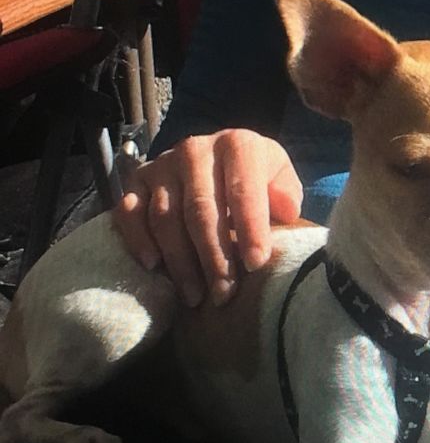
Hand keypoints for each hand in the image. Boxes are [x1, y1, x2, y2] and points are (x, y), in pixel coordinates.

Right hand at [113, 129, 302, 306]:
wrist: (218, 163)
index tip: (256, 265)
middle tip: (223, 294)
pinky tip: (153, 268)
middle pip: (201, 209)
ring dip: (180, 262)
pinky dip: (138, 241)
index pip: (243, 189)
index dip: (250, 228)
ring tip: (196, 297)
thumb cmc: (256, 182)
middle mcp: (196, 149)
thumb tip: (285, 211)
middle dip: (214, 257)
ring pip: (166, 217)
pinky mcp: (137, 180)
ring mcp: (162, 164)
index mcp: (238, 145)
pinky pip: (129, 213)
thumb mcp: (279, 180)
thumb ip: (286, 194)